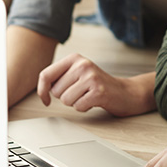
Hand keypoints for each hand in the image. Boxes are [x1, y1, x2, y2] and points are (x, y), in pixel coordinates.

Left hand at [36, 53, 154, 116]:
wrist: (124, 92)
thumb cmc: (97, 85)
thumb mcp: (78, 73)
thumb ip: (60, 76)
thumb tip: (42, 88)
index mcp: (75, 58)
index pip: (46, 74)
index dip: (41, 90)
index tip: (45, 99)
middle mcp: (82, 64)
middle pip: (55, 91)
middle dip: (65, 96)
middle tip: (80, 92)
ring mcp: (91, 77)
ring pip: (65, 100)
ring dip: (74, 103)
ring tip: (87, 96)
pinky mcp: (98, 91)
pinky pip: (78, 106)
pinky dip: (84, 108)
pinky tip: (93, 101)